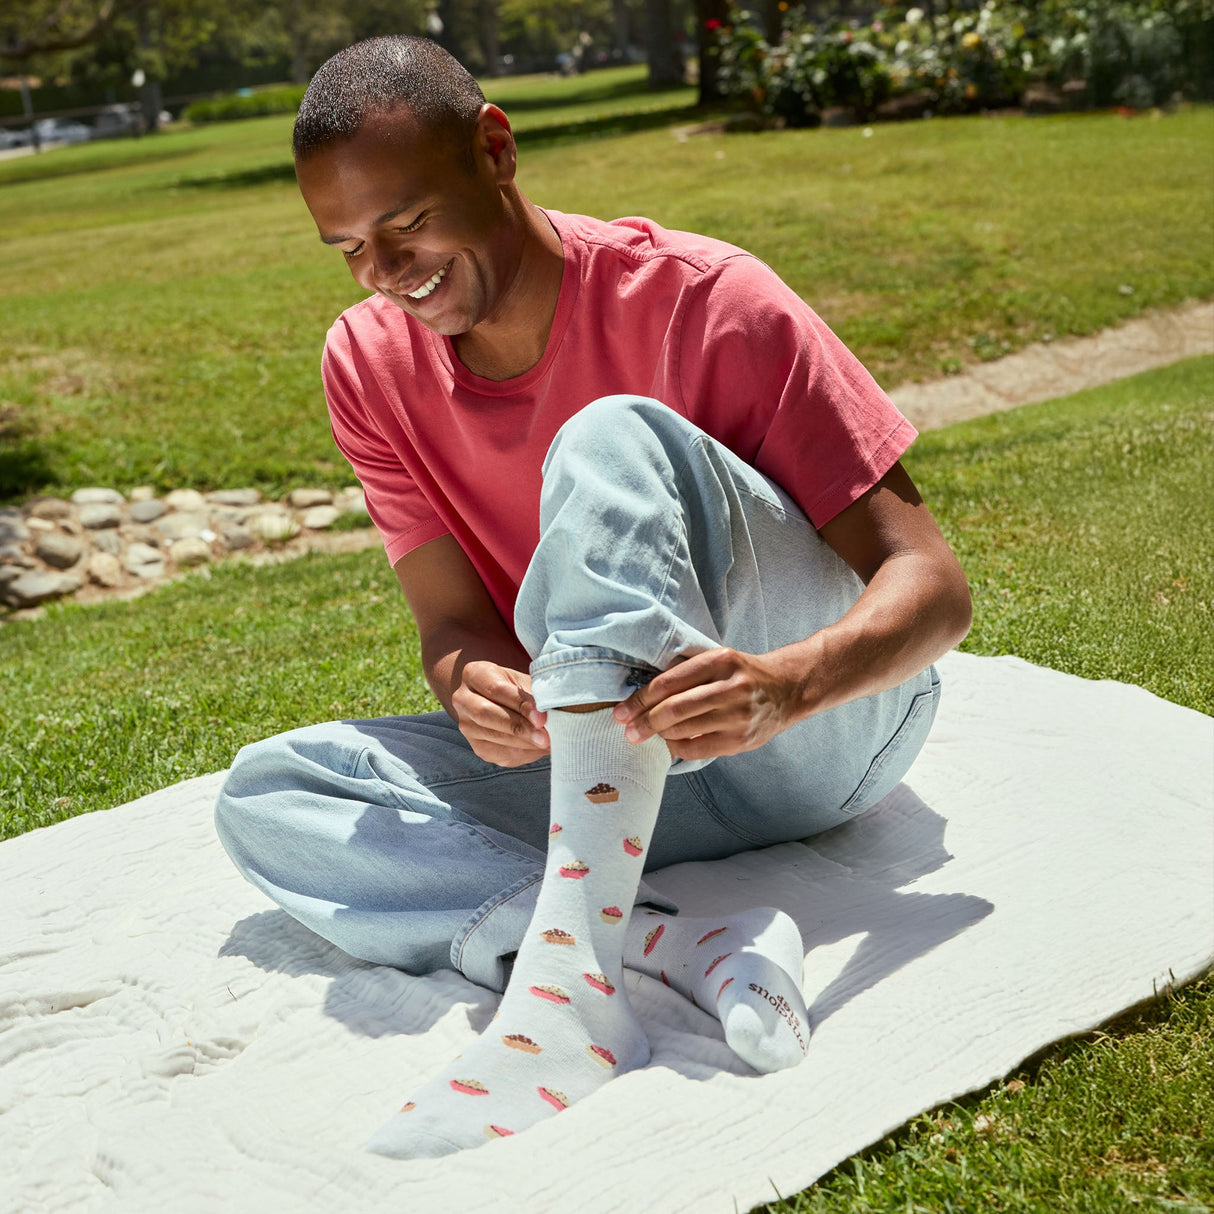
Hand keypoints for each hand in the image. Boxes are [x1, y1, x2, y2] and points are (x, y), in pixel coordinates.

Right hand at [451, 661, 548, 766]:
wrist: (500, 701)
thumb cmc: (516, 687)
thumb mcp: (523, 681)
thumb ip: (534, 693)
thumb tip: (552, 711)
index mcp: (474, 674)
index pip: (496, 689)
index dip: (520, 704)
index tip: (542, 718)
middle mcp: (463, 699)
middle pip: (487, 715)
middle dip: (519, 728)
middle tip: (545, 737)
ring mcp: (467, 726)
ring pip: (494, 737)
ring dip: (524, 743)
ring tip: (548, 743)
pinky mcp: (478, 747)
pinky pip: (500, 754)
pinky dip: (524, 753)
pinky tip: (539, 749)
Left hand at [612, 648, 802, 760]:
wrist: (787, 689)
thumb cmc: (742, 675)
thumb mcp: (718, 660)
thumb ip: (686, 673)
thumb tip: (640, 696)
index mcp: (720, 660)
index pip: (668, 682)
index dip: (639, 699)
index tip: (622, 711)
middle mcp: (730, 687)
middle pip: (672, 709)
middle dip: (643, 722)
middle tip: (628, 730)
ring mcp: (737, 716)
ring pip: (682, 730)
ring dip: (659, 734)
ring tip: (647, 734)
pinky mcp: (741, 740)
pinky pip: (696, 749)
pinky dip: (677, 747)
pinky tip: (672, 741)